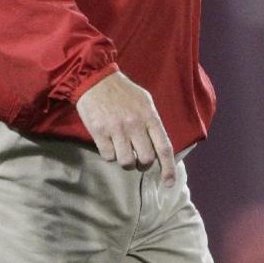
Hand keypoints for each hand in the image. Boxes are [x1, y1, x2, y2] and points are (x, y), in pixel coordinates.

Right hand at [76, 72, 176, 186]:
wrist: (95, 79)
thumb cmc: (122, 91)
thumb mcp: (144, 101)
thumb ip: (152, 123)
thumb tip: (159, 147)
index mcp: (149, 116)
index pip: (164, 148)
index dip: (168, 169)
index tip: (168, 184)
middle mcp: (135, 124)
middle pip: (146, 159)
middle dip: (143, 164)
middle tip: (138, 159)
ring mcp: (116, 129)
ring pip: (127, 162)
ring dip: (126, 161)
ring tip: (122, 150)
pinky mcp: (99, 133)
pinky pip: (108, 157)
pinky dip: (109, 155)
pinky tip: (108, 143)